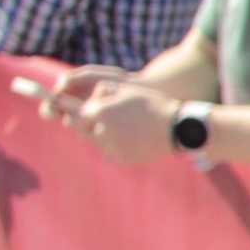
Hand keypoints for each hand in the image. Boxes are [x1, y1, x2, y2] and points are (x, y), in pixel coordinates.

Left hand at [45, 69, 176, 166]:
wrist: (178, 128)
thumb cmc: (152, 104)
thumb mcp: (126, 90)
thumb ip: (101, 94)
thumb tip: (86, 101)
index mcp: (100, 112)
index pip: (71, 119)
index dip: (75, 116)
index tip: (80, 115)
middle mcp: (101, 131)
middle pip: (82, 133)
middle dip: (90, 127)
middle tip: (110, 121)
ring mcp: (112, 147)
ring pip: (98, 144)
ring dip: (105, 137)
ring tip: (127, 130)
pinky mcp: (122, 159)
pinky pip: (113, 153)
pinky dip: (120, 148)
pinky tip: (136, 140)